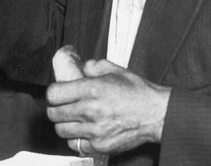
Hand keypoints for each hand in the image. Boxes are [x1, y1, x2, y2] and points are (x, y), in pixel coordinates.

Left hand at [47, 59, 170, 155]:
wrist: (157, 114)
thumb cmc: (138, 93)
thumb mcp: (116, 70)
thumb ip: (94, 66)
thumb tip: (81, 66)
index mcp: (92, 89)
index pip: (54, 94)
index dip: (53, 92)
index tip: (57, 93)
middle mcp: (90, 110)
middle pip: (54, 114)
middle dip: (55, 108)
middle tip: (62, 106)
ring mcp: (95, 130)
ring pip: (61, 130)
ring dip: (63, 124)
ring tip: (71, 119)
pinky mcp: (100, 145)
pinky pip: (76, 145)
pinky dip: (76, 139)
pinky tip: (82, 131)